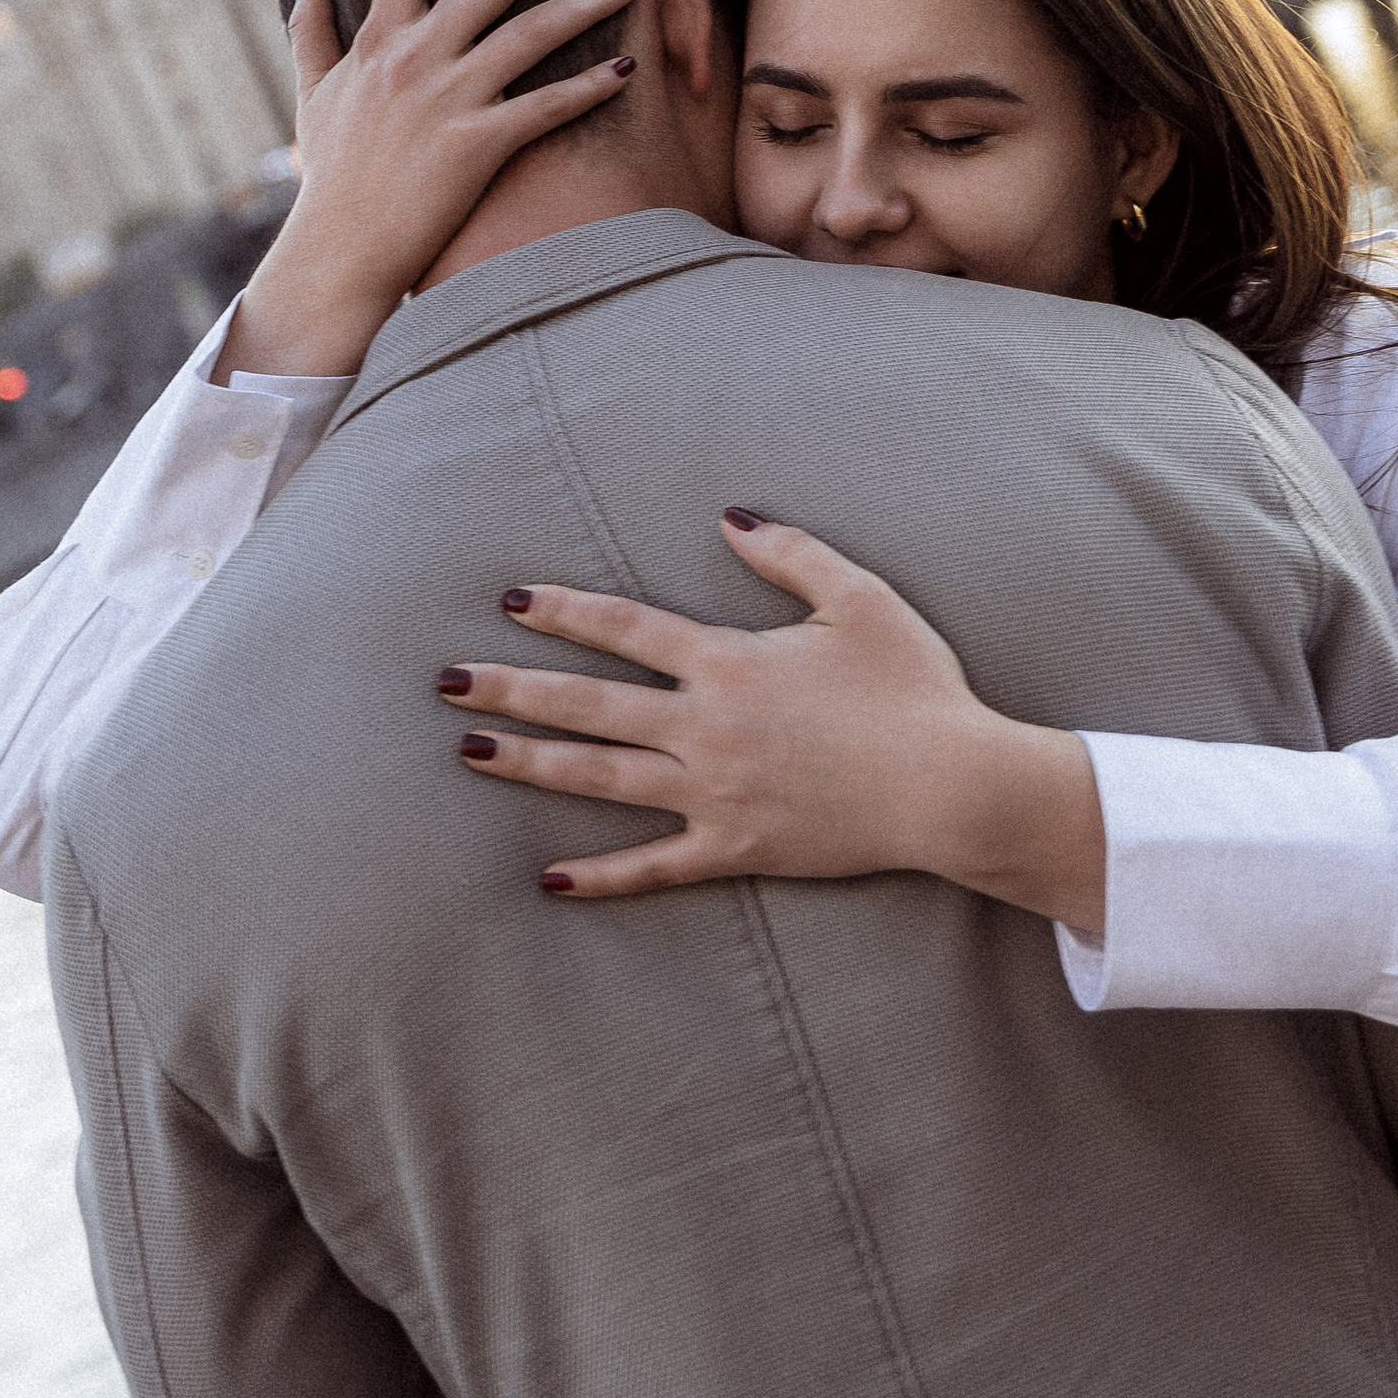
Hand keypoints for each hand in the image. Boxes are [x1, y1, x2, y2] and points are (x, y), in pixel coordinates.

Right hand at [220, 0, 641, 378]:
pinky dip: (590, 85)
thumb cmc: (332, 176)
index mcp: (378, 38)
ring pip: (530, 32)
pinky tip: (629, 69)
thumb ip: (312, 23)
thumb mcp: (313, 91)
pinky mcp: (476, 149)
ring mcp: (446, 102)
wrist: (337, 257)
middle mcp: (413, 58)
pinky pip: (546, 106)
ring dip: (588, 0)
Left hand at [437, 516, 1106, 936]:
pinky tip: (550, 880)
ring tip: (470, 755)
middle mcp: (705, 727)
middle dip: (511, 690)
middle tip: (446, 684)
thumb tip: (728, 517)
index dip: (564, 611)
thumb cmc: (913, 686)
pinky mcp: (736, 848)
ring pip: (600, 779)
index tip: (509, 599)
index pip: (624, 629)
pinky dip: (600, 875)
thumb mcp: (860, 598)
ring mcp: (713, 794)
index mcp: (728, 663)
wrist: (951, 787)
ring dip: (530, 766)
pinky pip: (653, 866)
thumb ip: (790, 554)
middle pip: (587, 705)